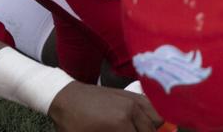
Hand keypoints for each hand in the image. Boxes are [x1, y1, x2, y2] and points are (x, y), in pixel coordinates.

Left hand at [49, 82, 163, 131]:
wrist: (65, 97)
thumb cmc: (72, 124)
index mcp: (120, 123)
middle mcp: (131, 109)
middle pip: (151, 131)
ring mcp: (132, 99)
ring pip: (157, 118)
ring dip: (150, 128)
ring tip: (138, 131)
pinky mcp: (130, 94)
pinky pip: (151, 106)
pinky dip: (151, 116)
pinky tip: (141, 123)